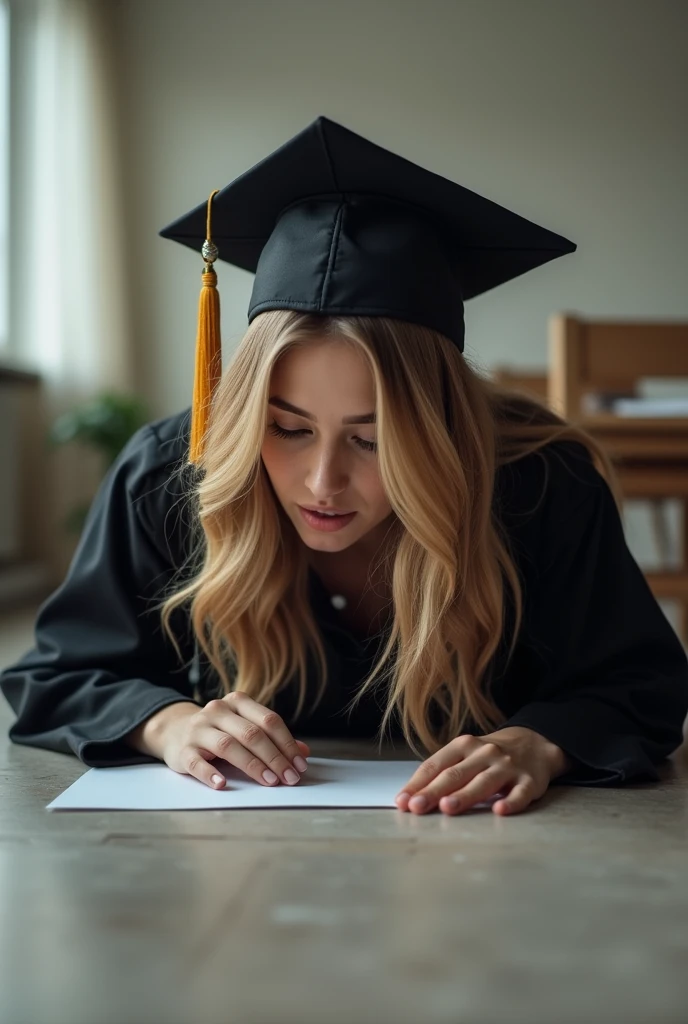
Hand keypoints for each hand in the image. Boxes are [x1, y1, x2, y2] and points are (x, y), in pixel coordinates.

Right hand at [152, 691, 310, 790]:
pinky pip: (197, 762)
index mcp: (238, 702)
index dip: (287, 743)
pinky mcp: (183, 749)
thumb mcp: (245, 728)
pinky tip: (222, 783)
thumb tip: (304, 752)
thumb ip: (273, 739)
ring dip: (251, 765)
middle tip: (289, 778)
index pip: (268, 720)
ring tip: (269, 781)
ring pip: (228, 745)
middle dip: (274, 757)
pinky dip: (210, 773)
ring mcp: (198, 729)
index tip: (300, 765)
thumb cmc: (219, 731)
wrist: (175, 731)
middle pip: (251, 733)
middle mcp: (218, 711)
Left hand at [395, 726, 571, 816]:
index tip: (403, 801)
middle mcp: (484, 753)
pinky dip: (511, 802)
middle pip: (455, 774)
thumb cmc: (489, 756)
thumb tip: (411, 797)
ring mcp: (507, 766)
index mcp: (463, 745)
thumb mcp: (465, 755)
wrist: (534, 744)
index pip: (435, 765)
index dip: (418, 783)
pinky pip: (520, 793)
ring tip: (447, 807)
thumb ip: (442, 773)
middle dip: (434, 791)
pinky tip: (500, 810)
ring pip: (483, 782)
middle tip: (416, 807)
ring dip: (464, 795)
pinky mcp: (529, 781)